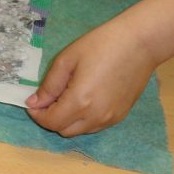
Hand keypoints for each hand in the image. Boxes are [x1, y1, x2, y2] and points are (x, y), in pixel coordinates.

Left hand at [26, 19, 154, 136]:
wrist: (141, 43)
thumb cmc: (102, 44)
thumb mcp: (67, 59)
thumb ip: (49, 85)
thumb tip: (34, 103)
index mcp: (80, 102)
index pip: (51, 122)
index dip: (37, 115)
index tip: (33, 102)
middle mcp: (95, 117)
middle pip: (64, 130)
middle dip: (51, 118)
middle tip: (50, 97)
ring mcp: (110, 119)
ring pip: (80, 131)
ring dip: (68, 120)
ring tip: (68, 96)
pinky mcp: (121, 116)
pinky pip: (95, 126)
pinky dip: (84, 119)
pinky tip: (86, 98)